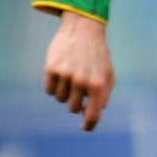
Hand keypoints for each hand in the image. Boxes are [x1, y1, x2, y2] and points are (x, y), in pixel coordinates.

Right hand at [42, 10, 114, 131]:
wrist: (84, 28)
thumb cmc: (98, 56)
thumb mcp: (108, 75)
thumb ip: (102, 96)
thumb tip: (88, 114)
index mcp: (99, 85)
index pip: (93, 114)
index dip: (89, 125)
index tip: (85, 127)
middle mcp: (82, 81)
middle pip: (73, 108)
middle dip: (76, 102)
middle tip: (79, 88)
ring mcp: (66, 75)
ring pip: (60, 99)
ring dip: (65, 92)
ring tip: (71, 76)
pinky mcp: (51, 68)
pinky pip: (49, 90)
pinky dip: (54, 86)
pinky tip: (60, 74)